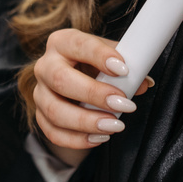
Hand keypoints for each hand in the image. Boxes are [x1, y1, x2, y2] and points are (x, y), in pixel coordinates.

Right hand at [32, 29, 152, 165]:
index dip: (100, 56)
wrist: (74, 82)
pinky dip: (78, 139)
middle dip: (94, 94)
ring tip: (115, 125)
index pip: (78, 44)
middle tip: (123, 103)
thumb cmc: (93, 65)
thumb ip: (126, 66)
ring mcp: (39, 93)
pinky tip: (100, 137)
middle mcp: (45, 65)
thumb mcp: (109, 57)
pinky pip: (53, 133)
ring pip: (55, 110)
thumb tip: (143, 82)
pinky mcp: (40, 116)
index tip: (123, 69)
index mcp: (62, 42)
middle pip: (61, 79)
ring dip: (87, 121)